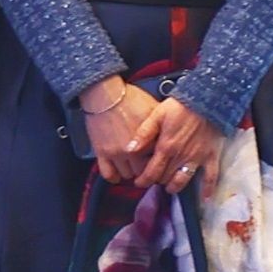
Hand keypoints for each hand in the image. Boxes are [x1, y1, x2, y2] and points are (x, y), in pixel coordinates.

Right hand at [83, 76, 191, 193]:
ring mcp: (115, 153)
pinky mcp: (101, 152)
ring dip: (131, 172)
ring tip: (134, 167)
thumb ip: (162, 128)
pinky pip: (107, 173)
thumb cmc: (131, 99)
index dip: (160, 162)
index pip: (158, 162)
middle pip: (143, 172)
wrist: (106, 94)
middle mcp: (132, 151)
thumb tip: (171, 136)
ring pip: (127, 174)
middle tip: (148, 167)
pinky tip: (118, 175)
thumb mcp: (155, 111)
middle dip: (146, 170)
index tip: (160, 161)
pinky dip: (113, 177)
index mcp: (148, 142)